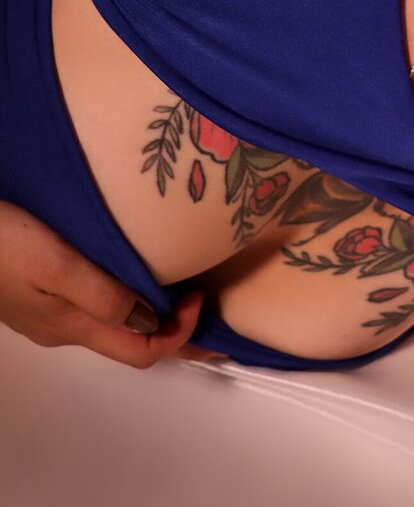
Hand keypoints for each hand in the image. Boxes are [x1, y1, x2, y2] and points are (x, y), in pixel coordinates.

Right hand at [0, 200, 203, 367]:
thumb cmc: (0, 242)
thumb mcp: (59, 266)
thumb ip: (106, 296)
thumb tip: (152, 320)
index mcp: (76, 327)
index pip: (144, 352)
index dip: (182, 335)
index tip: (201, 299)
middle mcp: (66, 328)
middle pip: (133, 344)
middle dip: (177, 335)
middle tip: (213, 320)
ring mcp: (50, 314)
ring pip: (115, 327)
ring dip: (153, 318)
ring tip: (183, 299)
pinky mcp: (38, 295)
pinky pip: (96, 309)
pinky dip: (127, 303)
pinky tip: (134, 282)